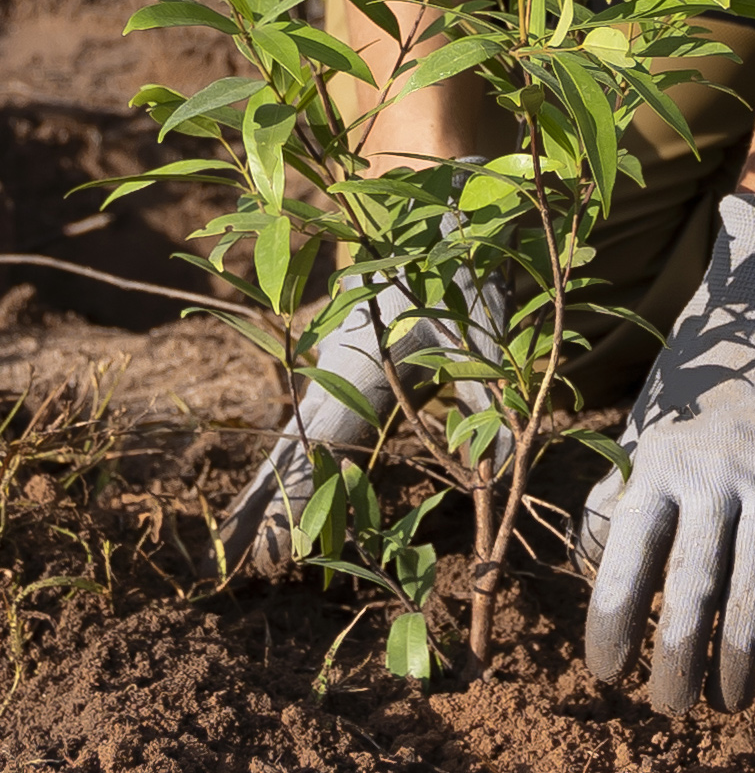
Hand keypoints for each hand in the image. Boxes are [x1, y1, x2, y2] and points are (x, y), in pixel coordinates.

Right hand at [209, 163, 505, 576]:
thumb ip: (485, 399)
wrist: (428, 206)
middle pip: (288, 453)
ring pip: (292, 438)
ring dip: (270, 490)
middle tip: (232, 568)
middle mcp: (331, 373)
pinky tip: (287, 485)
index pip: (315, 454)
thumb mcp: (480, 335)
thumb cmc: (456, 269)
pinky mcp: (339, 364)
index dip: (291, 506)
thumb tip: (501, 462)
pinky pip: (309, 420)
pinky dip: (291, 460)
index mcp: (357, 372)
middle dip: (264, 509)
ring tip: (245, 548)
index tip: (267, 554)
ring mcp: (329, 368)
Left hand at [579, 194, 754, 711]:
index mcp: (656, 461)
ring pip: (753, 594)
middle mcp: (713, 477)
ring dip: (736, 659)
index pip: (624, 561)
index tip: (605, 670)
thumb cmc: (696, 381)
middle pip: (690, 592)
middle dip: (674, 661)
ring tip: (723, 701)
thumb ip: (619, 491)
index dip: (612, 623)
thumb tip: (589, 562)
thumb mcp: (644, 424)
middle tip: (665, 709)